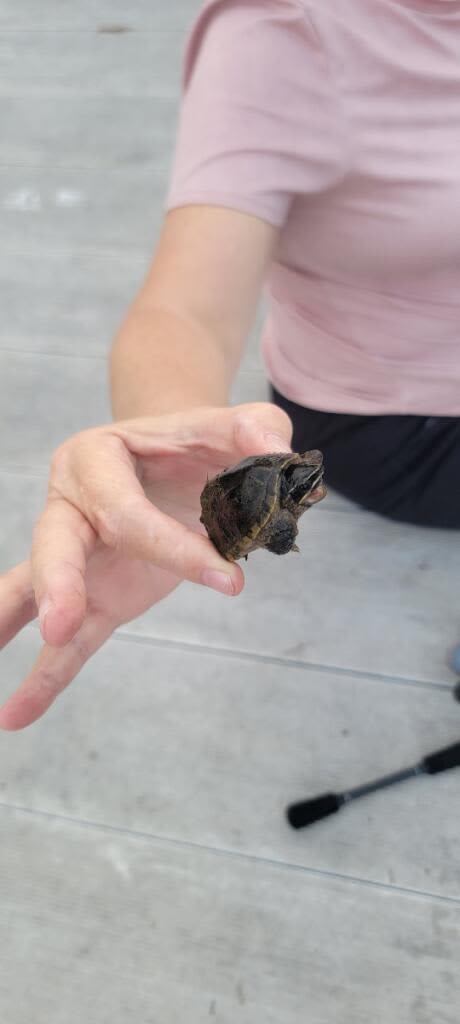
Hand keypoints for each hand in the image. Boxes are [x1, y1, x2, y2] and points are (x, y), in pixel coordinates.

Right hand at [0, 402, 291, 729]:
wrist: (180, 462)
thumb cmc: (201, 445)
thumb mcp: (233, 427)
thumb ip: (257, 429)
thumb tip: (278, 453)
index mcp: (98, 457)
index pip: (126, 511)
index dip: (174, 548)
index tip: (230, 581)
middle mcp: (72, 503)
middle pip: (56, 543)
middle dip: (58, 583)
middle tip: (62, 624)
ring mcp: (77, 555)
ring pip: (37, 587)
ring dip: (18, 623)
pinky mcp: (95, 596)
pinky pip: (67, 641)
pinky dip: (45, 678)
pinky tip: (15, 714)